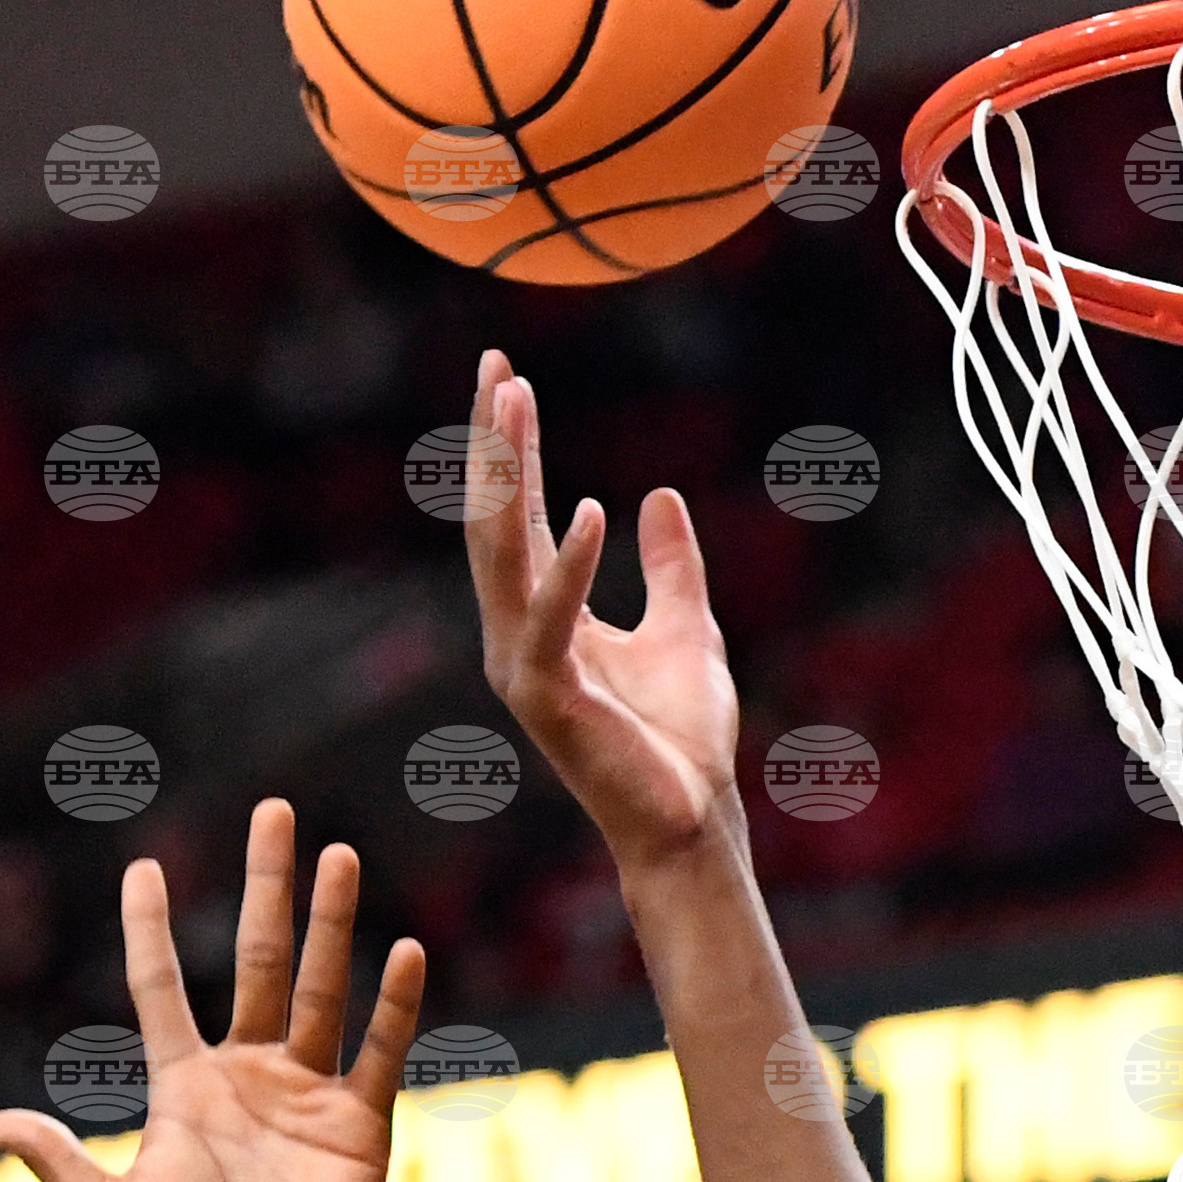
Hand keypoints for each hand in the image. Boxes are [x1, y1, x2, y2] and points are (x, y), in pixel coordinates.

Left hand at [0, 801, 419, 1181]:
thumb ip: (54, 1160)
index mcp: (184, 1089)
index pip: (163, 988)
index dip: (150, 930)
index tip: (142, 867)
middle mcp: (248, 1079)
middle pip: (260, 961)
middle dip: (266, 886)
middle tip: (274, 811)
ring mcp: (307, 1099)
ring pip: (323, 990)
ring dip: (333, 922)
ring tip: (341, 854)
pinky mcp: (357, 1131)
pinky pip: (379, 1056)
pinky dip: (394, 1007)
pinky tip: (403, 951)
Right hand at [465, 347, 746, 873]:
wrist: (691, 816)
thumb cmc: (681, 737)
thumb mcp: (687, 625)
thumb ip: (670, 565)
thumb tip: (659, 496)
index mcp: (544, 618)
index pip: (517, 515)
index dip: (510, 447)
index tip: (507, 374)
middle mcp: (518, 637)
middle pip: (493, 522)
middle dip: (491, 443)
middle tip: (494, 365)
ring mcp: (525, 668)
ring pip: (502, 556)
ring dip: (506, 479)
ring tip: (514, 404)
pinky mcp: (548, 700)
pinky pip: (551, 620)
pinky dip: (569, 566)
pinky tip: (591, 508)